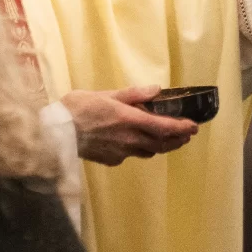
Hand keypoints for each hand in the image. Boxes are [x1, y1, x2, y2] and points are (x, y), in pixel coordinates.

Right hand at [63, 85, 197, 164]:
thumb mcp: (106, 94)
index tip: (194, 127)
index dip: (182, 128)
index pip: (164, 127)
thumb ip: (133, 94)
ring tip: (169, 140)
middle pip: (161, 144)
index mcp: (130, 120)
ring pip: (148, 151)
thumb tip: (156, 90)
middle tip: (187, 135)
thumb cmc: (79, 108)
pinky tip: (136, 142)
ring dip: (162, 146)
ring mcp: (121, 153)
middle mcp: (129, 139)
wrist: (56, 133)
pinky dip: (140, 149)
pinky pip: (131, 155)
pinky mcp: (111, 160)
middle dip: (177, 139)